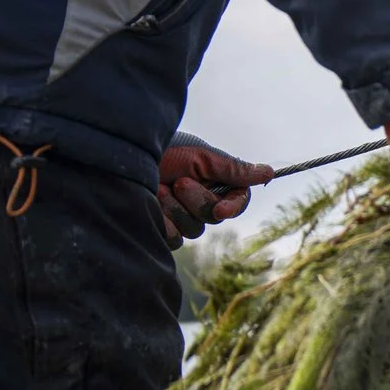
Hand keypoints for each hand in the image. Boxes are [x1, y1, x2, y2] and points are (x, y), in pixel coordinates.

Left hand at [156, 135, 270, 248]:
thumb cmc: (164, 151)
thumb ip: (234, 169)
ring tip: (157, 188)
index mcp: (215, 183)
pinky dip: (162, 222)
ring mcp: (181, 218)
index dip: (232, 208)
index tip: (219, 211)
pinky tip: (150, 205)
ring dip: (175, 208)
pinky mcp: (162, 231)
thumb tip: (269, 173)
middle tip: (178, 181)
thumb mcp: (201, 157)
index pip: (237, 202)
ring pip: (194, 229)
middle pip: (215, 218)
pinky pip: (174, 239)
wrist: (121, 159)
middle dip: (196, 201)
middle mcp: (201, 202)